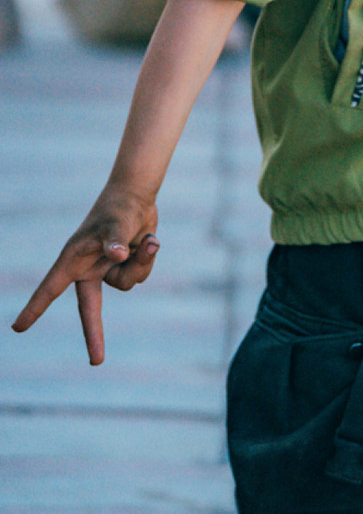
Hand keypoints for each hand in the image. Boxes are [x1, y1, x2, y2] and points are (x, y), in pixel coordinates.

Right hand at [11, 186, 159, 364]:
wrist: (136, 196)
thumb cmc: (118, 208)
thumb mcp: (116, 222)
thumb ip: (116, 240)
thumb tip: (119, 255)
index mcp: (74, 260)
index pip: (51, 289)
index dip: (35, 308)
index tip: (18, 328)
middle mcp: (89, 269)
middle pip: (90, 309)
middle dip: (94, 334)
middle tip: (97, 361)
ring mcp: (108, 270)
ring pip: (127, 282)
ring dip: (140, 263)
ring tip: (144, 239)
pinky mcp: (125, 267)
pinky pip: (140, 273)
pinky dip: (147, 257)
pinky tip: (148, 240)